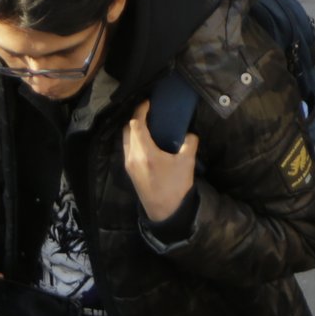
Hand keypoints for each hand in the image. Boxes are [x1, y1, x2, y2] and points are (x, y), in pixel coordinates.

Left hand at [122, 100, 199, 224]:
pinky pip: (127, 149)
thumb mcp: (187, 163)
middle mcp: (132, 156)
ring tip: (146, 126)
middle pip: (127, 130)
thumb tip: (189, 134)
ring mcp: (129, 165)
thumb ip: (189, 143)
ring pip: (125, 140)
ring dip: (133, 130)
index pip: (136, 123)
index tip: (149, 102)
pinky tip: (145, 142)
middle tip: (148, 113)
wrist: (166, 213)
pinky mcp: (130, 172)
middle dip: (136, 118)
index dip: (141, 110)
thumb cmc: (176, 188)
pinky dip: (133, 140)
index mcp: (145, 152)